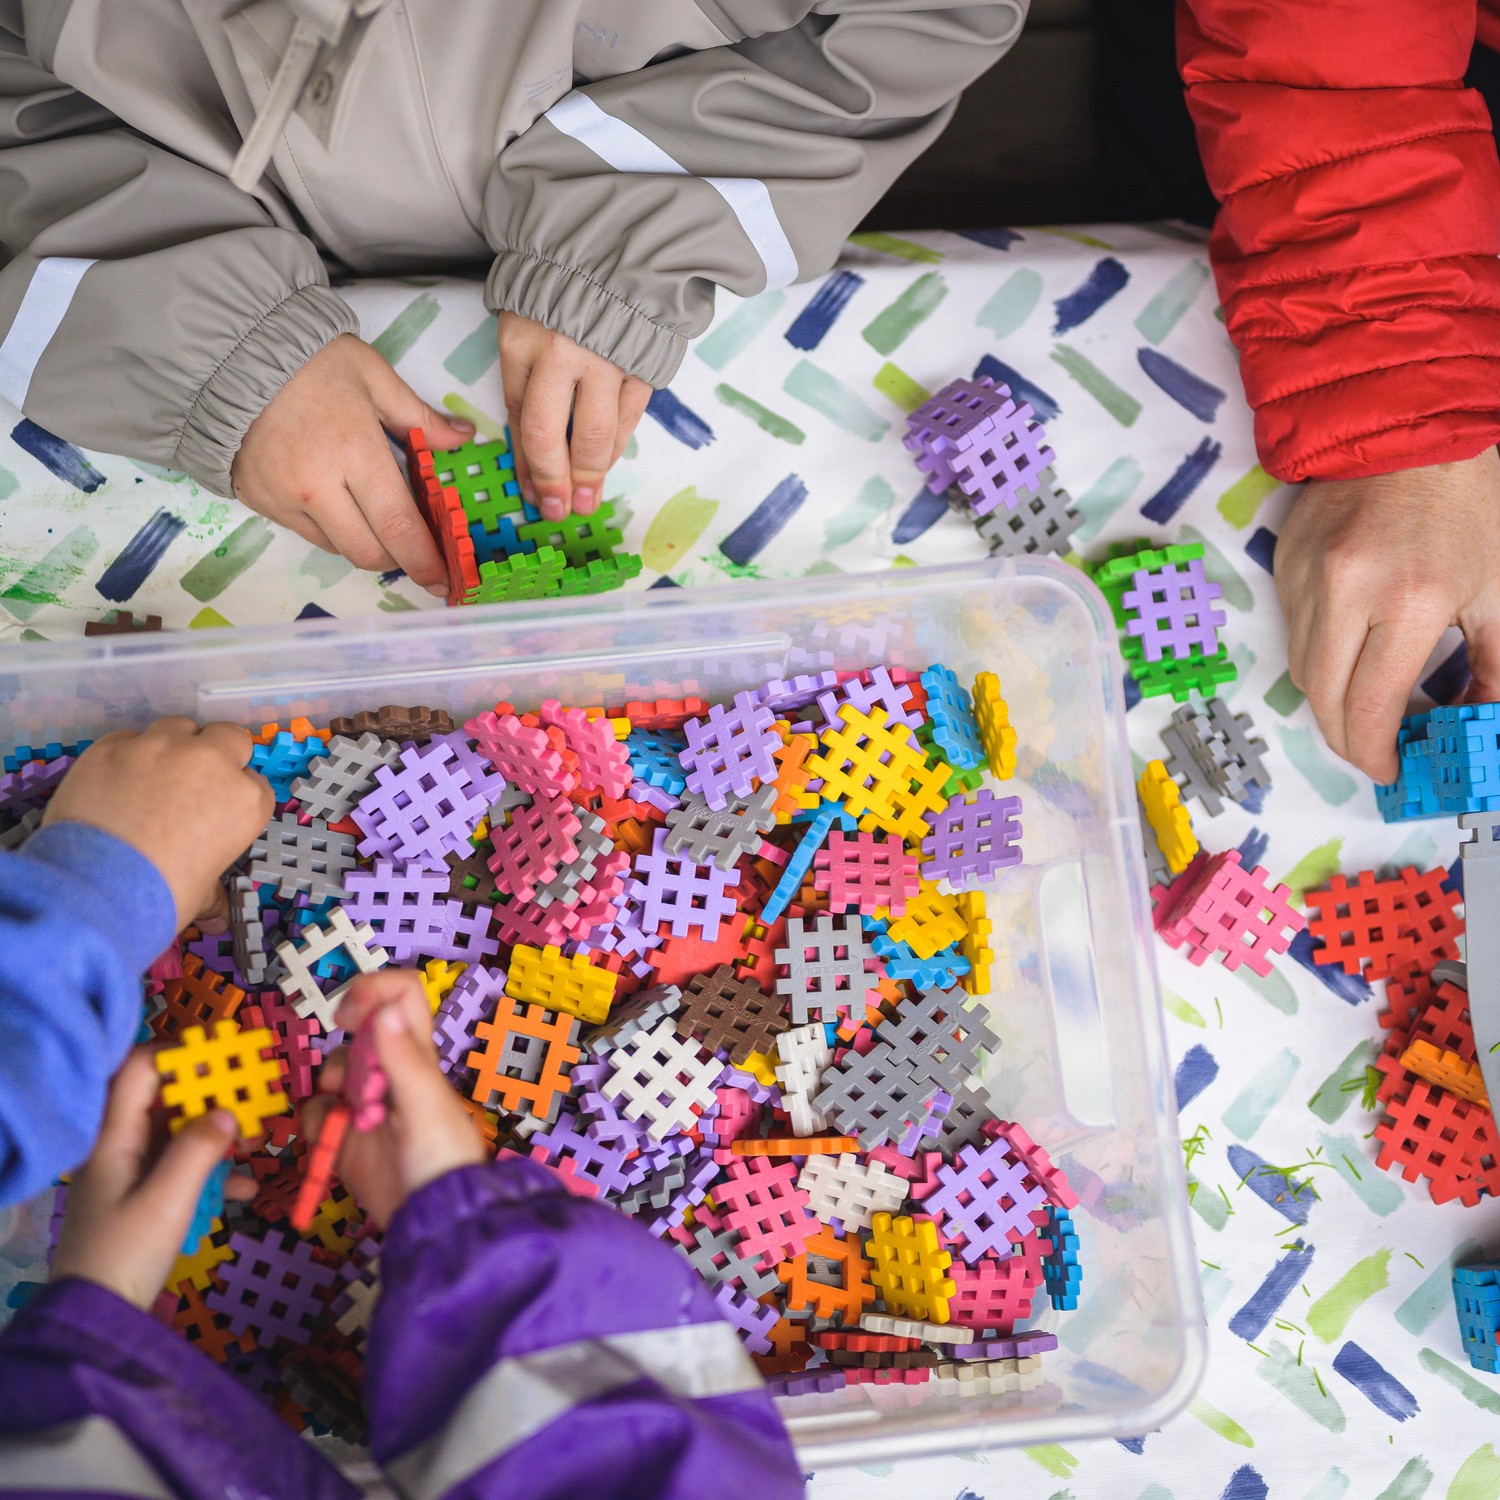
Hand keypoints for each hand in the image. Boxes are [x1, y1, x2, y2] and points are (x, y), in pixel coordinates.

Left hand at [42, 718, 273, 932]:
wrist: (95, 888)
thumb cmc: (161, 896)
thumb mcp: (201, 895)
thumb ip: (213, 891)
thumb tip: (217, 912)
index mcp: (245, 802)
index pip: (255, 784)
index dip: (236, 796)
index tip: (219, 810)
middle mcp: (210, 764)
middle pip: (228, 737)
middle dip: (218, 753)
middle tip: (196, 781)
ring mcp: (160, 749)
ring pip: (178, 727)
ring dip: (173, 746)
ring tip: (153, 775)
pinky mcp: (113, 746)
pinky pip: (128, 738)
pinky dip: (127, 755)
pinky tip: (115, 782)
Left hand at [51, 1050, 253, 1309]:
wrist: (95, 1323)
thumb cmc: (126, 1254)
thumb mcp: (167, 1200)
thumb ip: (198, 1150)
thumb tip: (228, 1111)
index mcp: (113, 1139)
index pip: (140, 1070)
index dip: (181, 1055)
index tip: (227, 1057)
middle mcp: (119, 1149)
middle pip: (167, 1101)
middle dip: (213, 1097)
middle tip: (254, 1100)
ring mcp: (130, 1176)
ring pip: (179, 1136)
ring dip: (219, 1136)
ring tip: (258, 1143)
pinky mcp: (144, 1202)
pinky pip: (182, 1171)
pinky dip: (213, 1173)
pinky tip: (244, 1188)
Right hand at [232, 334, 475, 593]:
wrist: (230, 354)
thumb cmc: (311, 361)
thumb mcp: (374, 377)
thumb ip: (419, 418)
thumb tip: (462, 439)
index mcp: (354, 453)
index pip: (398, 526)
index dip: (425, 560)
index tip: (445, 578)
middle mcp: (317, 487)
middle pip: (369, 553)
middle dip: (400, 559)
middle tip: (417, 550)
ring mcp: (283, 500)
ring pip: (338, 549)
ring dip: (366, 544)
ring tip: (377, 518)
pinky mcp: (259, 503)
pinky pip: (307, 534)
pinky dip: (332, 530)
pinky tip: (339, 504)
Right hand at [307, 971, 484, 1228]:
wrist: (434, 1224)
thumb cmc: (443, 1162)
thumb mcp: (425, 1109)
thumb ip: (404, 1060)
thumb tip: (385, 1009)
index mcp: (417, 1056)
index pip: (400, 995)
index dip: (373, 991)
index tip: (350, 1018)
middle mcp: (391, 1073)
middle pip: (357, 1036)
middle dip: (344, 1056)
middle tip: (350, 1086)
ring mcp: (367, 1104)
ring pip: (332, 1073)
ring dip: (327, 1092)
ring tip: (345, 1121)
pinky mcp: (346, 1136)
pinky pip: (317, 1114)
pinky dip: (315, 1124)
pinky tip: (330, 1143)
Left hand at [498, 312, 651, 519]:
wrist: (612, 248)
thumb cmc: (558, 293)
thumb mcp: (523, 328)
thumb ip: (527, 384)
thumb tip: (534, 455)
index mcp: (522, 342)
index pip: (522, 418)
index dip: (527, 464)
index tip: (532, 494)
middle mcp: (561, 353)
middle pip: (554, 435)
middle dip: (556, 481)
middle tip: (559, 511)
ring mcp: (606, 358)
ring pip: (597, 434)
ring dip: (592, 474)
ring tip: (587, 501)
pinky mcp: (642, 362)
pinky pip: (630, 417)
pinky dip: (618, 445)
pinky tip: (608, 463)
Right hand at [1276, 447, 1499, 782]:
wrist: (1409, 426)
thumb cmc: (1470, 505)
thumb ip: (1494, 669)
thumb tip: (1479, 728)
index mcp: (1409, 601)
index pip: (1370, 708)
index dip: (1376, 753)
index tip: (1393, 769)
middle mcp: (1344, 593)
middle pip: (1323, 701)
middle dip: (1348, 740)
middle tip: (1376, 751)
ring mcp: (1304, 577)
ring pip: (1301, 670)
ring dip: (1331, 699)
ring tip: (1365, 704)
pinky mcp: (1282, 563)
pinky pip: (1292, 630)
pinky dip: (1319, 653)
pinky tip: (1350, 647)